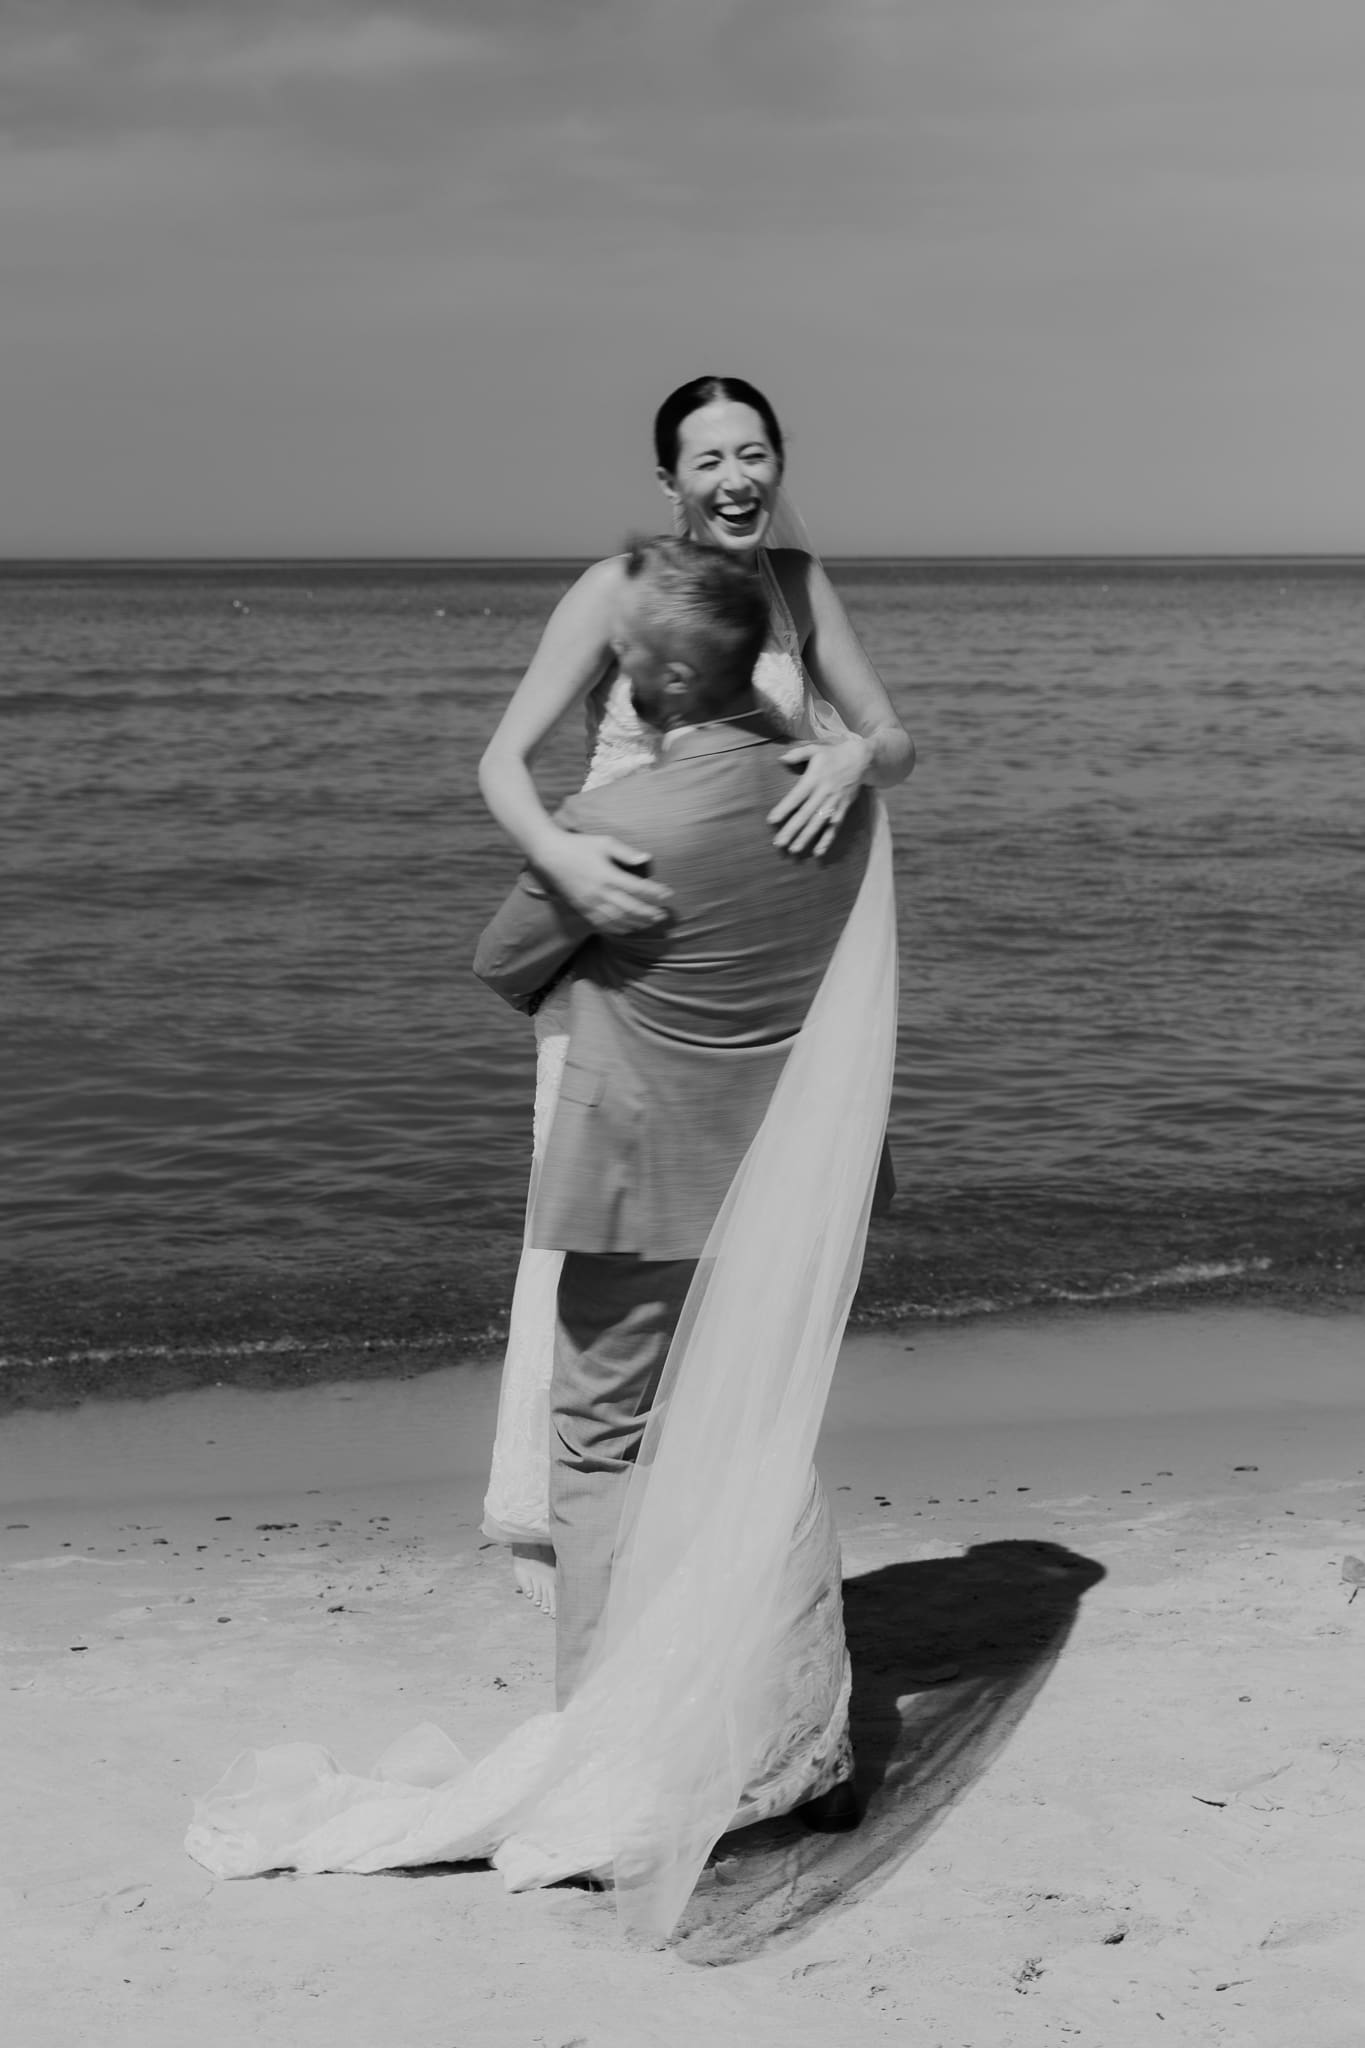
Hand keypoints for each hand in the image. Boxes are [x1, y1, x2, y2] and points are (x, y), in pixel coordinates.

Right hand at [543, 831, 671, 933]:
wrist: (550, 855)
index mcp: (607, 875)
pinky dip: (618, 929)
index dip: (655, 893)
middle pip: (631, 908)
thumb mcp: (604, 842)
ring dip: (637, 923)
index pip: (637, 888)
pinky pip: (602, 924)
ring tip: (650, 923)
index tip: (668, 895)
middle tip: (664, 915)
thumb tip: (647, 858)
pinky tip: (629, 929)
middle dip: (650, 913)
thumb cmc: (579, 845)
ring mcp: (590, 904)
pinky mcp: (582, 909)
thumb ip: (626, 852)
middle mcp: (600, 893)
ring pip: (618, 920)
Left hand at [767, 737, 873, 855]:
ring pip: (819, 824)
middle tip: (779, 843)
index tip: (772, 821)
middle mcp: (824, 793)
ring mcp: (834, 803)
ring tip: (794, 850)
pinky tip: (818, 851)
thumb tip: (780, 759)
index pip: (796, 797)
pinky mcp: (843, 809)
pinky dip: (827, 840)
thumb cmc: (834, 755)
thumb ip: (797, 754)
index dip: (784, 809)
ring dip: (806, 838)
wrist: (861, 759)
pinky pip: (834, 827)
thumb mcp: (815, 749)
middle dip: (792, 830)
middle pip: (805, 815)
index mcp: (814, 779)